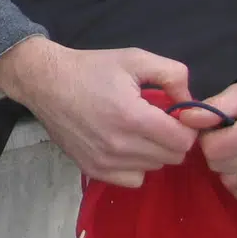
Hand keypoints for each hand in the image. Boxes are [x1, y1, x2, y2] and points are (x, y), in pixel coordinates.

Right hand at [0, 39, 197, 186]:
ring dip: (153, 151)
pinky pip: (134, 179)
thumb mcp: (134, 58)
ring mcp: (105, 162)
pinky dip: (136, 165)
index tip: (173, 114)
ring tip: (136, 129)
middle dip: (170, 138)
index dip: (185, 126)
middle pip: (172, 157)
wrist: (45, 82)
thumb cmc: (91, 68)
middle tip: (154, 120)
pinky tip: (124, 145)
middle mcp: (120, 145)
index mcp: (133, 116)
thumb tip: (191, 102)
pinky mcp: (93, 170)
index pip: (183, 140)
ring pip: (155, 168)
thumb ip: (173, 74)